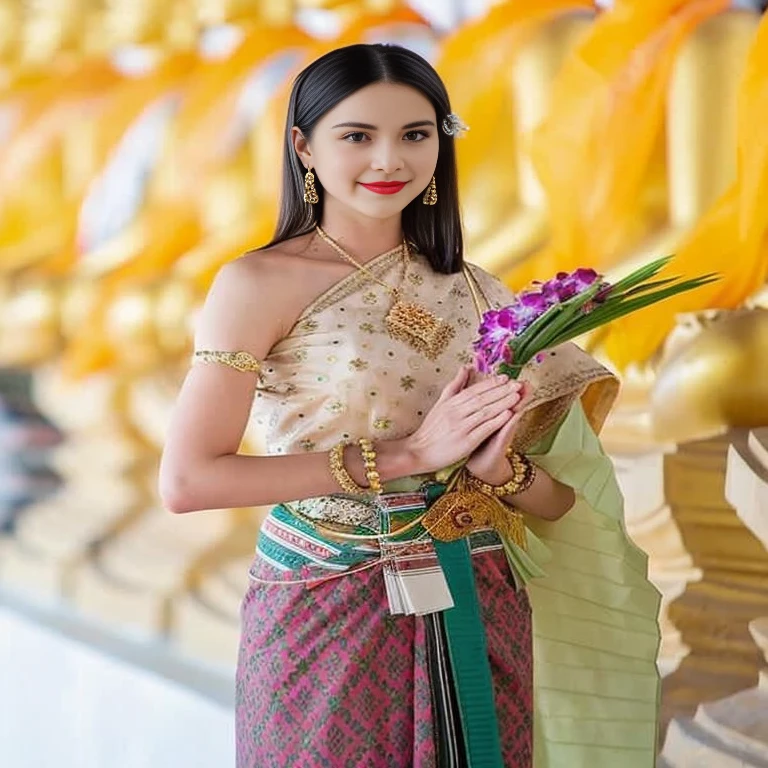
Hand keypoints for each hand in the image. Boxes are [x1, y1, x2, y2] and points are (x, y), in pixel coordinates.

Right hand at [403, 366, 523, 474]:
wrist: (417, 452)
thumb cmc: (430, 429)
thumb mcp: (440, 404)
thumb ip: (454, 386)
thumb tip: (465, 367)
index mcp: (451, 403)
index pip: (474, 390)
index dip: (491, 383)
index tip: (506, 377)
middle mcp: (456, 413)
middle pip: (482, 399)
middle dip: (501, 391)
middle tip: (517, 384)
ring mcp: (461, 427)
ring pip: (485, 412)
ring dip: (502, 403)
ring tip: (517, 397)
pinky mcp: (465, 442)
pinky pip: (483, 429)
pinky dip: (496, 421)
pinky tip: (508, 415)